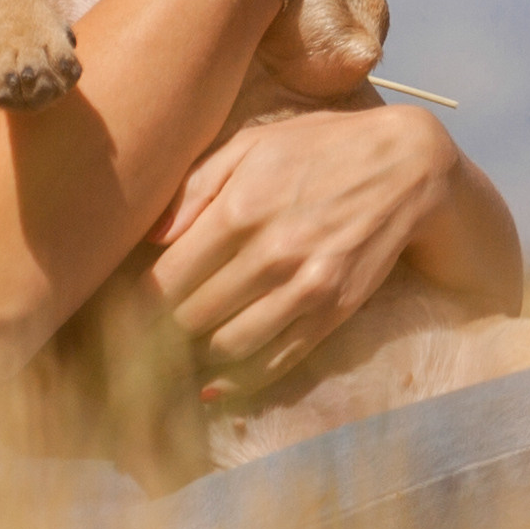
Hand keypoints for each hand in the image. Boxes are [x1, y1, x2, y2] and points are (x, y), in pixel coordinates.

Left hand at [145, 100, 454, 378]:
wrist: (407, 167)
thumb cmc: (319, 148)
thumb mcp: (252, 145)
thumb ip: (195, 188)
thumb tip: (149, 238)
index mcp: (239, 207)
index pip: (167, 277)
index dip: (138, 304)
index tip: (122, 313)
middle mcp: (270, 252)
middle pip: (192, 317)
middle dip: (161, 333)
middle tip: (140, 342)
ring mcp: (305, 286)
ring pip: (229, 346)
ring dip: (195, 359)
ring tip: (173, 359)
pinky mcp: (334, 311)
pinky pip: (277, 360)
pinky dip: (239, 380)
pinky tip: (213, 383)